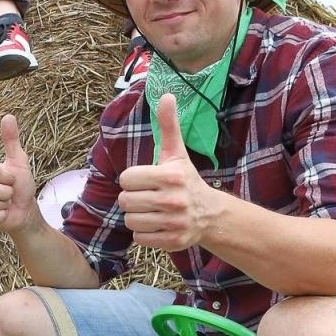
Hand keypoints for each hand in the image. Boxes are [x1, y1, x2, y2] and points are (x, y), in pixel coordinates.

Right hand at [0, 114, 37, 234]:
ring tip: (5, 204)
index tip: (11, 179)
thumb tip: (8, 116)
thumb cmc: (21, 186)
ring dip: (2, 206)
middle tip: (9, 194)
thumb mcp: (18, 161)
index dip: (3, 177)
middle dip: (4, 193)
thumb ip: (11, 140)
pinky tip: (1, 214)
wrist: (24, 211)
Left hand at [117, 94, 213, 251]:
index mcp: (170, 176)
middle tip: (149, 197)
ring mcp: (174, 222)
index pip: (126, 179)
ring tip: (152, 211)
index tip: (147, 180)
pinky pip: (139, 239)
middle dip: (133, 198)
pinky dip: (144, 234)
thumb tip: (166, 94)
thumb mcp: (176, 153)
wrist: (210, 214)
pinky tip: (158, 225)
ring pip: (130, 221)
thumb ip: (168, 126)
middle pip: (125, 201)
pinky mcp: (173, 242)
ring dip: (137, 217)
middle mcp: (173, 200)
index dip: (133, 180)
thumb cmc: (185, 180)